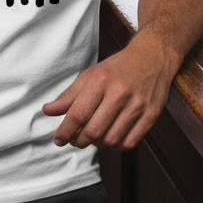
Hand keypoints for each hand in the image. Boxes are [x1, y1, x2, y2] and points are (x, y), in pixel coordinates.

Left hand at [42, 39, 175, 151]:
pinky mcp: (151, 115)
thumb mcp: (92, 74)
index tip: (59, 139)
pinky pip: (129, 143)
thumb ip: (70, 95)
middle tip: (76, 139)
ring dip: (98, 144)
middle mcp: (120, 92)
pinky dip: (116, 146)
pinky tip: (112, 136)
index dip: (65, 131)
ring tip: (95, 135)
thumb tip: (48, 110)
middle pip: (93, 131)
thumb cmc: (119, 67)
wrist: (153, 56)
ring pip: (110, 140)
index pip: (78, 114)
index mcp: (102, 79)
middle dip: (79, 141)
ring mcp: (138, 105)